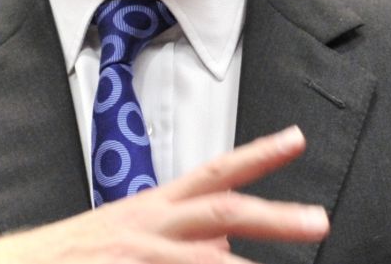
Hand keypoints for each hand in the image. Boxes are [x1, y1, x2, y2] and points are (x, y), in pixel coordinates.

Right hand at [0, 126, 328, 262]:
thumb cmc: (69, 256)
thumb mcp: (126, 234)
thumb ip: (175, 236)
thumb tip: (225, 249)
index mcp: (152, 207)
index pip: (213, 171)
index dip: (257, 154)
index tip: (298, 138)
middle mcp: (148, 227)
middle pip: (221, 212)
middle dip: (275, 216)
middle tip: (321, 222)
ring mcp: (136, 257)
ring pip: (204, 260)